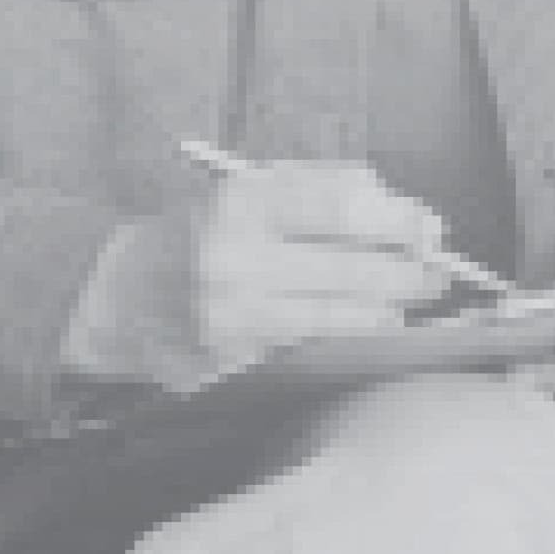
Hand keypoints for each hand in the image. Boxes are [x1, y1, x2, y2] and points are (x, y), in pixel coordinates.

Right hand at [74, 159, 461, 389]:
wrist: (121, 297)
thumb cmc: (202, 235)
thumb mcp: (250, 189)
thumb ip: (327, 188)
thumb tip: (410, 213)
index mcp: (240, 204)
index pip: (345, 206)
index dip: (400, 218)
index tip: (426, 227)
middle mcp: (237, 263)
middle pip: (360, 270)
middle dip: (413, 272)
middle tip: (434, 270)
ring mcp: (238, 320)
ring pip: (350, 320)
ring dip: (389, 310)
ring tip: (400, 299)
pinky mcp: (240, 365)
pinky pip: (323, 351)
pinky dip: (352, 337)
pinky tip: (359, 325)